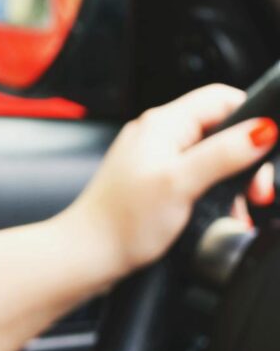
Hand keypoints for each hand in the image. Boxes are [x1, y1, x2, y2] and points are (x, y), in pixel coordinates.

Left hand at [63, 85, 276, 277]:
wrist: (89, 252)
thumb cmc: (123, 220)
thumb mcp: (181, 182)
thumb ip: (223, 154)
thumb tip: (263, 128)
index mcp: (162, 124)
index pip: (220, 98)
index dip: (251, 116)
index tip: (268, 148)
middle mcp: (157, 134)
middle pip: (220, 129)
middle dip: (246, 159)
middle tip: (256, 191)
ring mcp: (154, 157)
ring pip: (211, 156)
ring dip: (232, 181)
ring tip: (238, 208)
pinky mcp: (154, 181)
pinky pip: (197, 176)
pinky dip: (214, 193)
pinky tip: (219, 215)